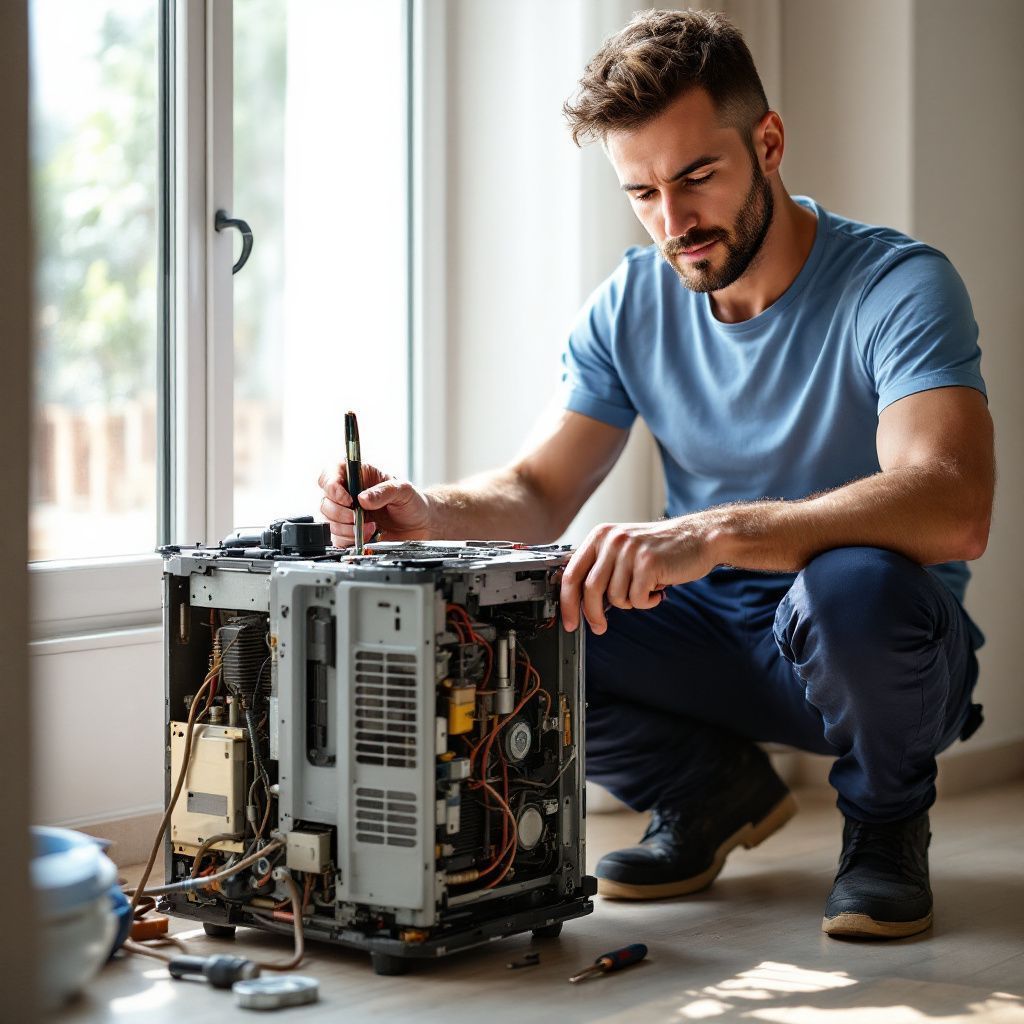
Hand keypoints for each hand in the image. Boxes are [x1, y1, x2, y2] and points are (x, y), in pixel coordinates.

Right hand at [317, 463, 432, 547]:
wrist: (421, 526)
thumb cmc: (413, 502)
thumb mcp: (403, 490)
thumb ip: (384, 491)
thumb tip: (363, 498)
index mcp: (359, 476)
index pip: (331, 474)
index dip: (332, 486)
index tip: (346, 498)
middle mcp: (349, 494)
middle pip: (326, 501)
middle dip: (341, 513)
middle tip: (360, 516)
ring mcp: (348, 514)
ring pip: (329, 521)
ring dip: (348, 528)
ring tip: (371, 527)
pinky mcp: (350, 532)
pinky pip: (337, 538)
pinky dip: (350, 540)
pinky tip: (368, 536)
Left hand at [559, 516, 718, 633]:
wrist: (698, 537)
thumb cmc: (661, 548)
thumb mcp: (624, 549)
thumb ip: (601, 568)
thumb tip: (578, 602)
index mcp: (600, 536)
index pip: (571, 573)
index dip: (567, 602)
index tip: (569, 621)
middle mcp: (612, 540)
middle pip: (590, 589)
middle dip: (592, 615)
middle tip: (599, 627)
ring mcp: (630, 550)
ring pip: (615, 597)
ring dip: (631, 602)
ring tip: (645, 589)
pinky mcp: (648, 563)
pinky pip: (637, 599)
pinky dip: (647, 602)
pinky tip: (657, 590)